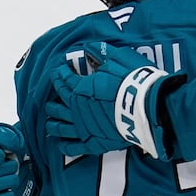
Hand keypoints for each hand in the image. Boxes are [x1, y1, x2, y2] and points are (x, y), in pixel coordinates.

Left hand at [45, 41, 180, 158]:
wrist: (144, 107)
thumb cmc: (132, 81)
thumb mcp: (117, 59)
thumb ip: (101, 53)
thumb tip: (89, 47)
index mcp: (81, 88)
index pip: (65, 80)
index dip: (60, 74)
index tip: (58, 71)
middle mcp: (77, 109)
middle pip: (59, 105)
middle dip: (53, 102)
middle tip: (50, 101)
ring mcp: (84, 128)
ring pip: (61, 127)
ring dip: (54, 124)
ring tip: (50, 123)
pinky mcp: (94, 143)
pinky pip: (74, 147)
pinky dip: (65, 146)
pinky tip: (60, 145)